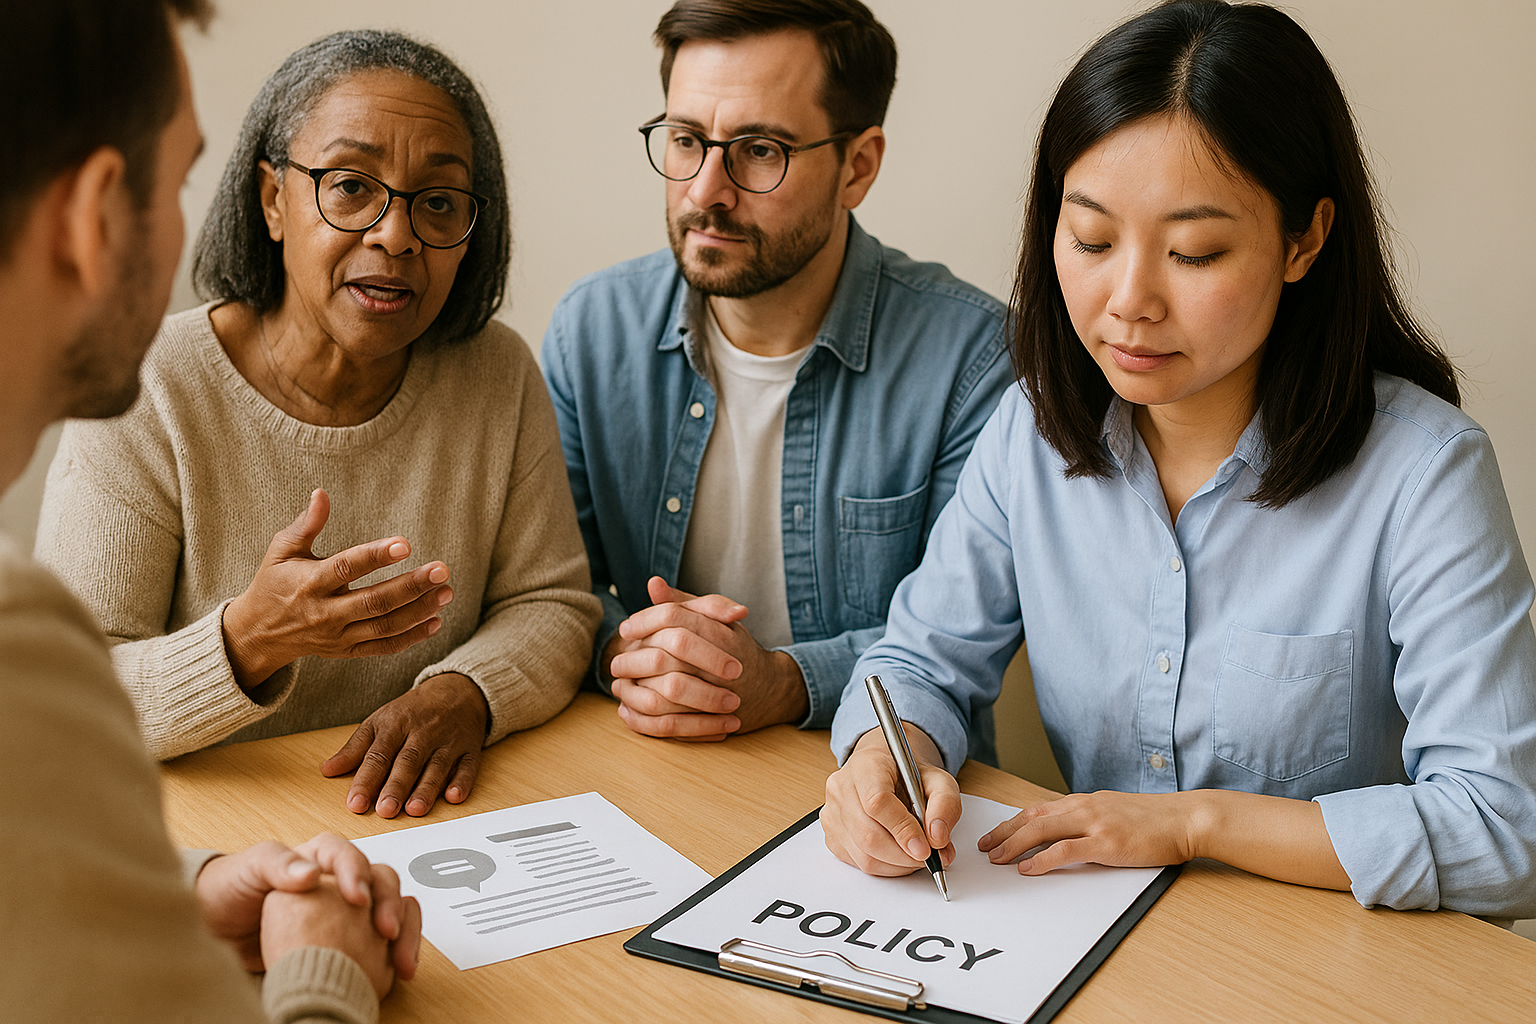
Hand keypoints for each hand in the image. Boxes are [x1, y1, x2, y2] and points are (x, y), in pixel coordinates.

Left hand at [193, 832, 417, 975]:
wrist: (215, 932)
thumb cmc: (229, 890)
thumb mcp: (247, 869)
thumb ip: (276, 864)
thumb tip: (310, 873)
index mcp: (317, 856)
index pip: (346, 855)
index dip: (357, 872)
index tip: (357, 898)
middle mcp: (339, 880)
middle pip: (381, 880)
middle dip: (390, 904)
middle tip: (385, 930)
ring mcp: (347, 911)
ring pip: (393, 907)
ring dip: (405, 929)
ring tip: (402, 959)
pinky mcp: (350, 938)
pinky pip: (386, 939)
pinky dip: (399, 951)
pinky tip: (398, 970)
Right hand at [222, 488, 453, 687]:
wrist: (258, 633)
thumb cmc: (274, 582)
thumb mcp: (281, 550)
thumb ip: (306, 524)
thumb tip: (322, 493)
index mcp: (310, 583)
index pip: (347, 568)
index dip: (376, 556)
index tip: (406, 544)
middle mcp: (325, 612)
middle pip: (374, 602)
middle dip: (411, 587)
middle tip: (441, 570)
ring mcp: (337, 636)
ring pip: (384, 627)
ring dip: (419, 611)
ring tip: (447, 592)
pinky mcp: (346, 651)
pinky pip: (383, 648)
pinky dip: (411, 638)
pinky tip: (435, 621)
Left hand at [322, 672, 488, 817]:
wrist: (456, 691)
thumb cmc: (412, 712)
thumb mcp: (380, 722)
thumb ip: (355, 748)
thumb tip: (327, 770)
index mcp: (395, 725)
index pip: (378, 755)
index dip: (366, 780)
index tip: (356, 803)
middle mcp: (422, 733)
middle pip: (408, 761)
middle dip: (396, 786)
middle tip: (385, 810)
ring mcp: (448, 741)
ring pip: (437, 766)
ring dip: (427, 788)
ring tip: (414, 809)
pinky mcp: (470, 749)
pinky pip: (468, 765)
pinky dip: (462, 781)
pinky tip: (454, 797)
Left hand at [608, 577, 807, 739]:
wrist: (769, 690)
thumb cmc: (735, 649)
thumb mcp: (715, 619)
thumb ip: (684, 602)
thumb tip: (653, 583)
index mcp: (722, 632)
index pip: (675, 617)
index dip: (646, 620)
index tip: (627, 628)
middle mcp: (722, 662)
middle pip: (669, 652)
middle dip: (637, 655)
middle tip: (617, 661)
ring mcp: (720, 693)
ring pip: (670, 687)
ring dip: (638, 686)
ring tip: (620, 683)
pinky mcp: (715, 720)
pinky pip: (674, 721)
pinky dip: (646, 715)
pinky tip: (630, 708)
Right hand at [822, 725, 960, 876]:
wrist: (886, 773)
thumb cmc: (908, 776)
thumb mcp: (939, 781)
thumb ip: (945, 805)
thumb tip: (937, 838)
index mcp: (867, 766)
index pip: (877, 802)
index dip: (902, 830)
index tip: (925, 848)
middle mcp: (842, 788)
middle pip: (869, 835)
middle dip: (905, 856)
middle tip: (928, 857)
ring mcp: (832, 813)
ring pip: (864, 855)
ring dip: (898, 865)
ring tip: (917, 856)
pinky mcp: (831, 835)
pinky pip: (858, 863)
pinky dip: (885, 868)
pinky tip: (898, 856)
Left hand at [977, 789, 1350, 888]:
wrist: (1187, 817)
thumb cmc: (1155, 819)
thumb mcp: (1115, 811)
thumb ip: (1089, 818)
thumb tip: (1066, 830)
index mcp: (1085, 800)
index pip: (1037, 808)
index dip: (1011, 822)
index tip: (994, 833)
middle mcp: (1084, 806)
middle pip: (1031, 818)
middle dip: (1003, 833)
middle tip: (984, 847)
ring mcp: (1094, 823)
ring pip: (1041, 830)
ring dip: (1014, 845)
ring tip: (997, 858)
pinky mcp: (1107, 842)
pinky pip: (1065, 850)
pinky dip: (1042, 859)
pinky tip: (1028, 868)